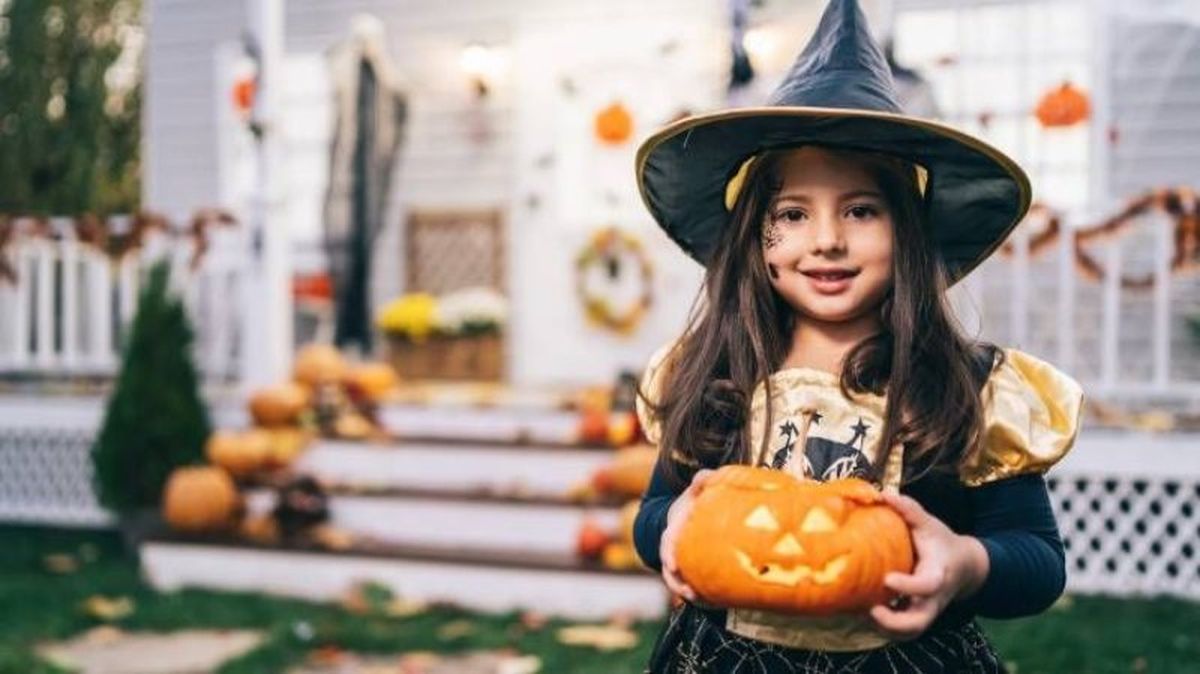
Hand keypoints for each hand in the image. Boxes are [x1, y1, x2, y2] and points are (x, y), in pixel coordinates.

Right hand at [659, 468, 713, 603]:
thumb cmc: (694, 503)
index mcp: (673, 529)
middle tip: (689, 592)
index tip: (673, 564)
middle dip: (676, 581)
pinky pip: (687, 585)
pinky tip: (707, 601)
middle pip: (669, 568)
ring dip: (684, 591)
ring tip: (697, 600)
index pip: (668, 542)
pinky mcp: (687, 571)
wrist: (689, 516)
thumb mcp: (696, 490)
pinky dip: (694, 594)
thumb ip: (702, 481)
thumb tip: (707, 476)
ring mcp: (677, 561)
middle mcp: (672, 548)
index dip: (669, 554)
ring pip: (675, 581)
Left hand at [869, 492, 989, 640]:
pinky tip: (862, 613)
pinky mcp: (917, 616)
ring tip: (861, 613)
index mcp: (938, 573)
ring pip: (909, 633)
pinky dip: (884, 628)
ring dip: (886, 629)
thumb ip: (909, 510)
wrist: (964, 566)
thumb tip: (883, 492)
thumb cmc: (942, 542)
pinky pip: (902, 632)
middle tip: (871, 610)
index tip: (887, 579)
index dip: (908, 586)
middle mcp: (933, 598)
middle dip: (894, 623)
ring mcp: (925, 610)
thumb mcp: (930, 524)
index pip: (927, 585)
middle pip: (918, 623)